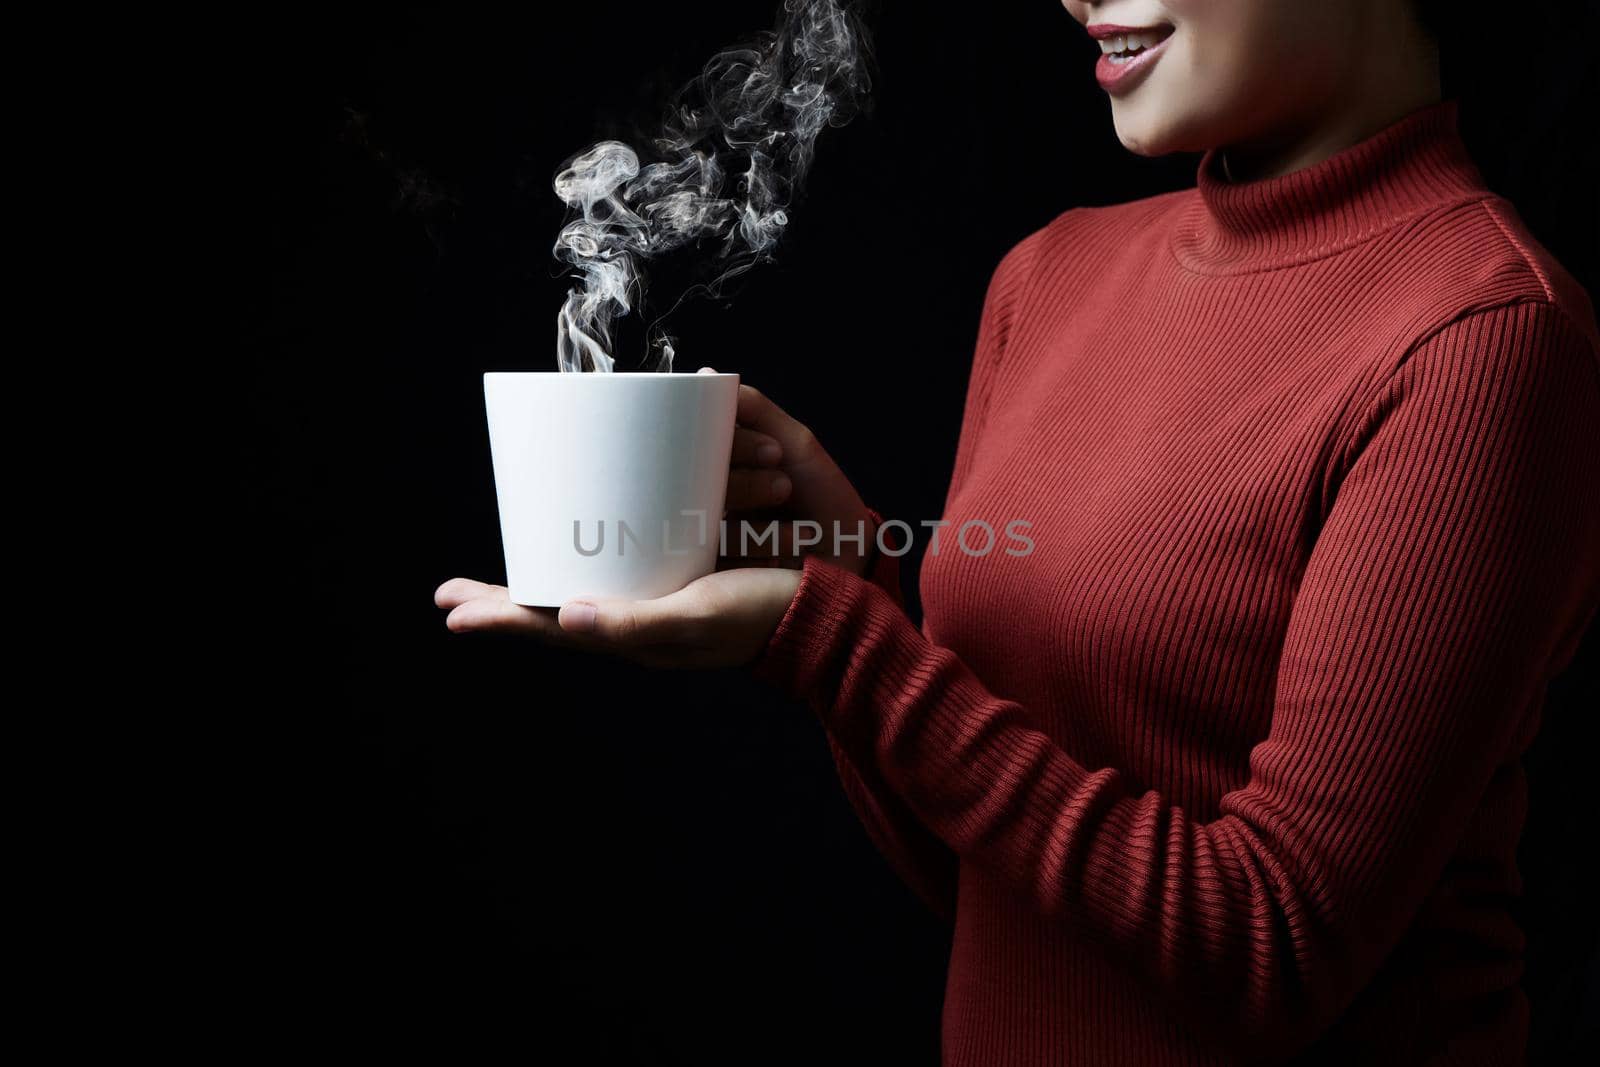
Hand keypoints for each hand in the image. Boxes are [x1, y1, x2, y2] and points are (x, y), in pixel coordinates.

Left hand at [434, 565, 801, 670]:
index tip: (448, 608)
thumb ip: (636, 624)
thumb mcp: (697, 620)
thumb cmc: (760, 618)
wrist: (820, 612)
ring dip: (537, 582)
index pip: (549, 627)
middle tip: (452, 592)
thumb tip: (568, 617)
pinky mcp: (678, 572)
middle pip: (553, 609)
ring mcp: (654, 597)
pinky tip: (576, 544)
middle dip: (503, 598)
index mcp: (631, 634)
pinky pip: (618, 568)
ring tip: (500, 571)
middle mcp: (633, 617)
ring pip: (581, 590)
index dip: (498, 617)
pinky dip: (585, 559)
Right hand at [706, 367, 879, 577]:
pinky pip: (715, 562)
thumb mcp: (796, 446)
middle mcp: (708, 500)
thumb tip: (704, 375)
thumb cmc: (822, 497)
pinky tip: (782, 554)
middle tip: (784, 488)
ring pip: (705, 525)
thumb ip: (756, 410)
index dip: (738, 448)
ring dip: (757, 527)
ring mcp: (709, 539)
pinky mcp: (715, 574)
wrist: (848, 554)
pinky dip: (758, 552)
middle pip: (697, 487)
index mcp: (720, 467)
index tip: (775, 452)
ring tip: (796, 532)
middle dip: (746, 486)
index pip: (702, 449)